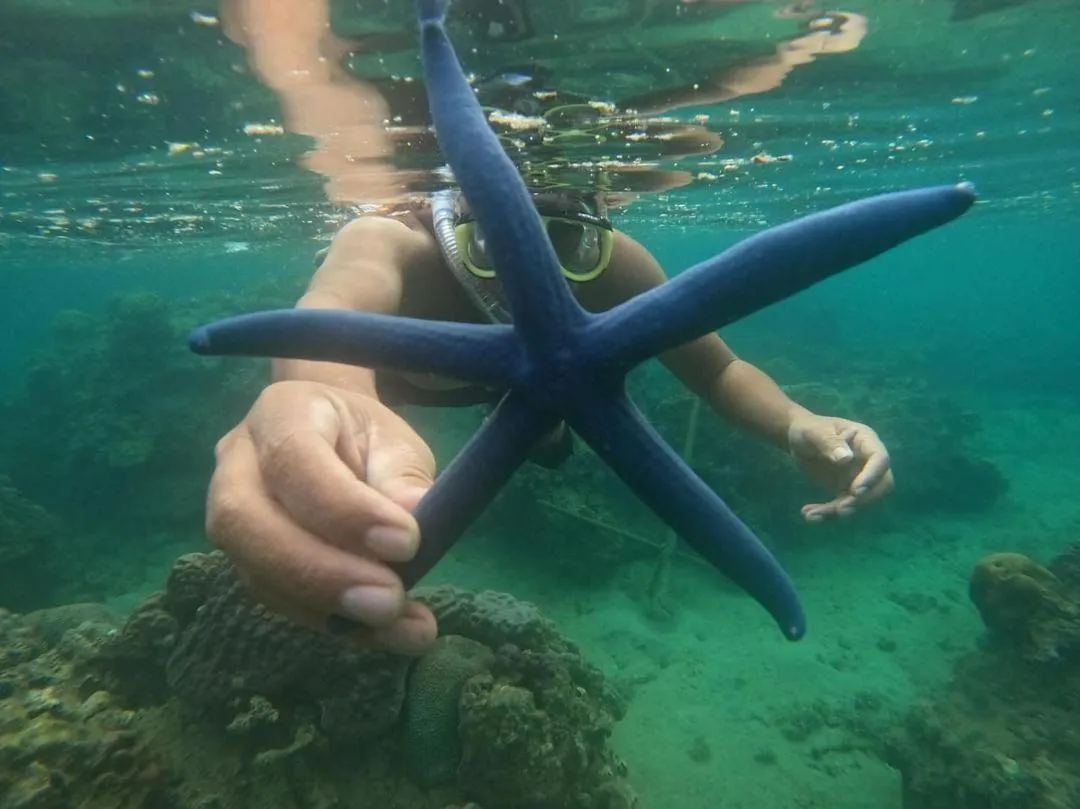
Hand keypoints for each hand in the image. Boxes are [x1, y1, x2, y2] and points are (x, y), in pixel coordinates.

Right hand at [206, 380, 437, 654]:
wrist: (330, 441)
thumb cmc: (363, 436)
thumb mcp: (394, 440)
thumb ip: (402, 474)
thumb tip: (416, 514)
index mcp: (280, 412)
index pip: (293, 458)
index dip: (344, 508)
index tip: (407, 542)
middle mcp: (236, 464)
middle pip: (246, 523)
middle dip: (319, 572)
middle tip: (388, 601)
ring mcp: (231, 519)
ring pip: (255, 573)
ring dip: (330, 610)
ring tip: (401, 626)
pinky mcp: (247, 565)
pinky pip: (279, 602)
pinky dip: (336, 624)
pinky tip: (390, 633)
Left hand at [786, 411, 892, 521]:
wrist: (798, 439)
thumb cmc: (809, 429)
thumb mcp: (814, 432)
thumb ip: (829, 442)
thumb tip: (846, 459)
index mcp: (865, 441)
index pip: (880, 459)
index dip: (872, 476)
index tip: (855, 491)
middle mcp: (867, 462)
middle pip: (880, 486)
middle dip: (863, 501)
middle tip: (840, 509)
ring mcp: (858, 478)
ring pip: (860, 501)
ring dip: (838, 511)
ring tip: (811, 515)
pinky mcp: (845, 490)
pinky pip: (842, 505)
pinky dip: (827, 513)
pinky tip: (809, 515)